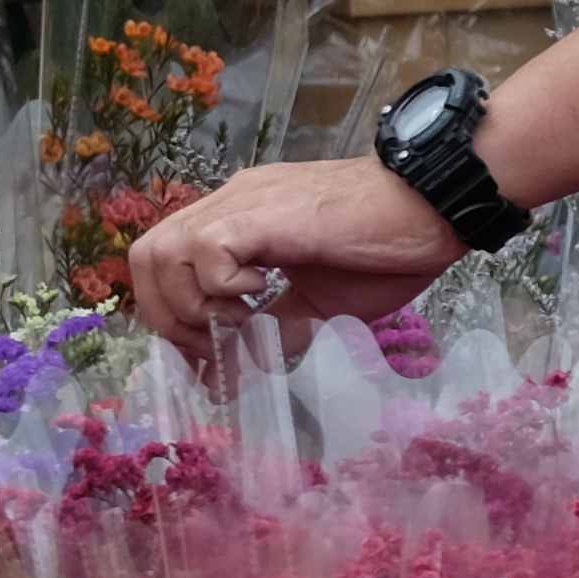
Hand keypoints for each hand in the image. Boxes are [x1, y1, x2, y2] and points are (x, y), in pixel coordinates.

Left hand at [127, 155, 467, 361]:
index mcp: (239, 222)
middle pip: (145, 257)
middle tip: (217, 341)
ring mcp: (242, 203)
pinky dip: (220, 284)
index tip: (212, 353)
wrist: (433, 206)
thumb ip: (274, 331)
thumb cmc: (388, 248)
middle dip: (168, 314)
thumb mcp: (321, 304)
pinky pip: (205, 248)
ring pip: (161, 252)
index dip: (173, 316)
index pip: (163, 264)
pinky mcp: (263, 213)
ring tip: (242, 318)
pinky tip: (262, 292)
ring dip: (192, 302)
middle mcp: (230, 205)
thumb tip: (234, 374)